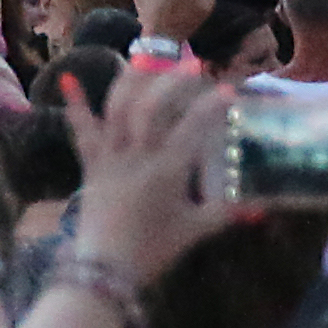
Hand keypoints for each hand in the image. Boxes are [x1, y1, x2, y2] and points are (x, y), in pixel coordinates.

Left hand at [66, 65, 236, 271]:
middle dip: (170, 83)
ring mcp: (109, 158)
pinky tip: (67, 78)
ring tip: (146, 57)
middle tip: (191, 65)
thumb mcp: (195, 231)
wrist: (105, 270)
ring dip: (131, 80)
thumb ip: (225, 213)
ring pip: (116, 111)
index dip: (210, 107)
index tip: (228, 90)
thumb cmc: (154, 250)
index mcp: (166, 173)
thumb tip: (259, 205)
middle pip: (150, 109)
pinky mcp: (89, 165)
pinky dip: (75, 106)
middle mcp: (136, 158)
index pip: (192, 129)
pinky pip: (81, 132)